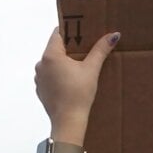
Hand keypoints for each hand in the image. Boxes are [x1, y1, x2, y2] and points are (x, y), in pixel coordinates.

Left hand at [34, 28, 119, 143]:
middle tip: (85, 48)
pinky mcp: (40, 89)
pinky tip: (71, 80)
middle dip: (69, 48)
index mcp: (50, 55)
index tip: (81, 31)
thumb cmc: (79, 94)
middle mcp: (41, 64)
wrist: (68, 121)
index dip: (69, 30)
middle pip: (55, 48)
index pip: (57, 34)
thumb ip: (100, 50)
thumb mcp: (92, 69)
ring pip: (52, 62)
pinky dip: (59, 74)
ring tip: (80, 66)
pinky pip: (50, 75)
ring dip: (64, 62)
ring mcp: (39, 77)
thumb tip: (113, 35)